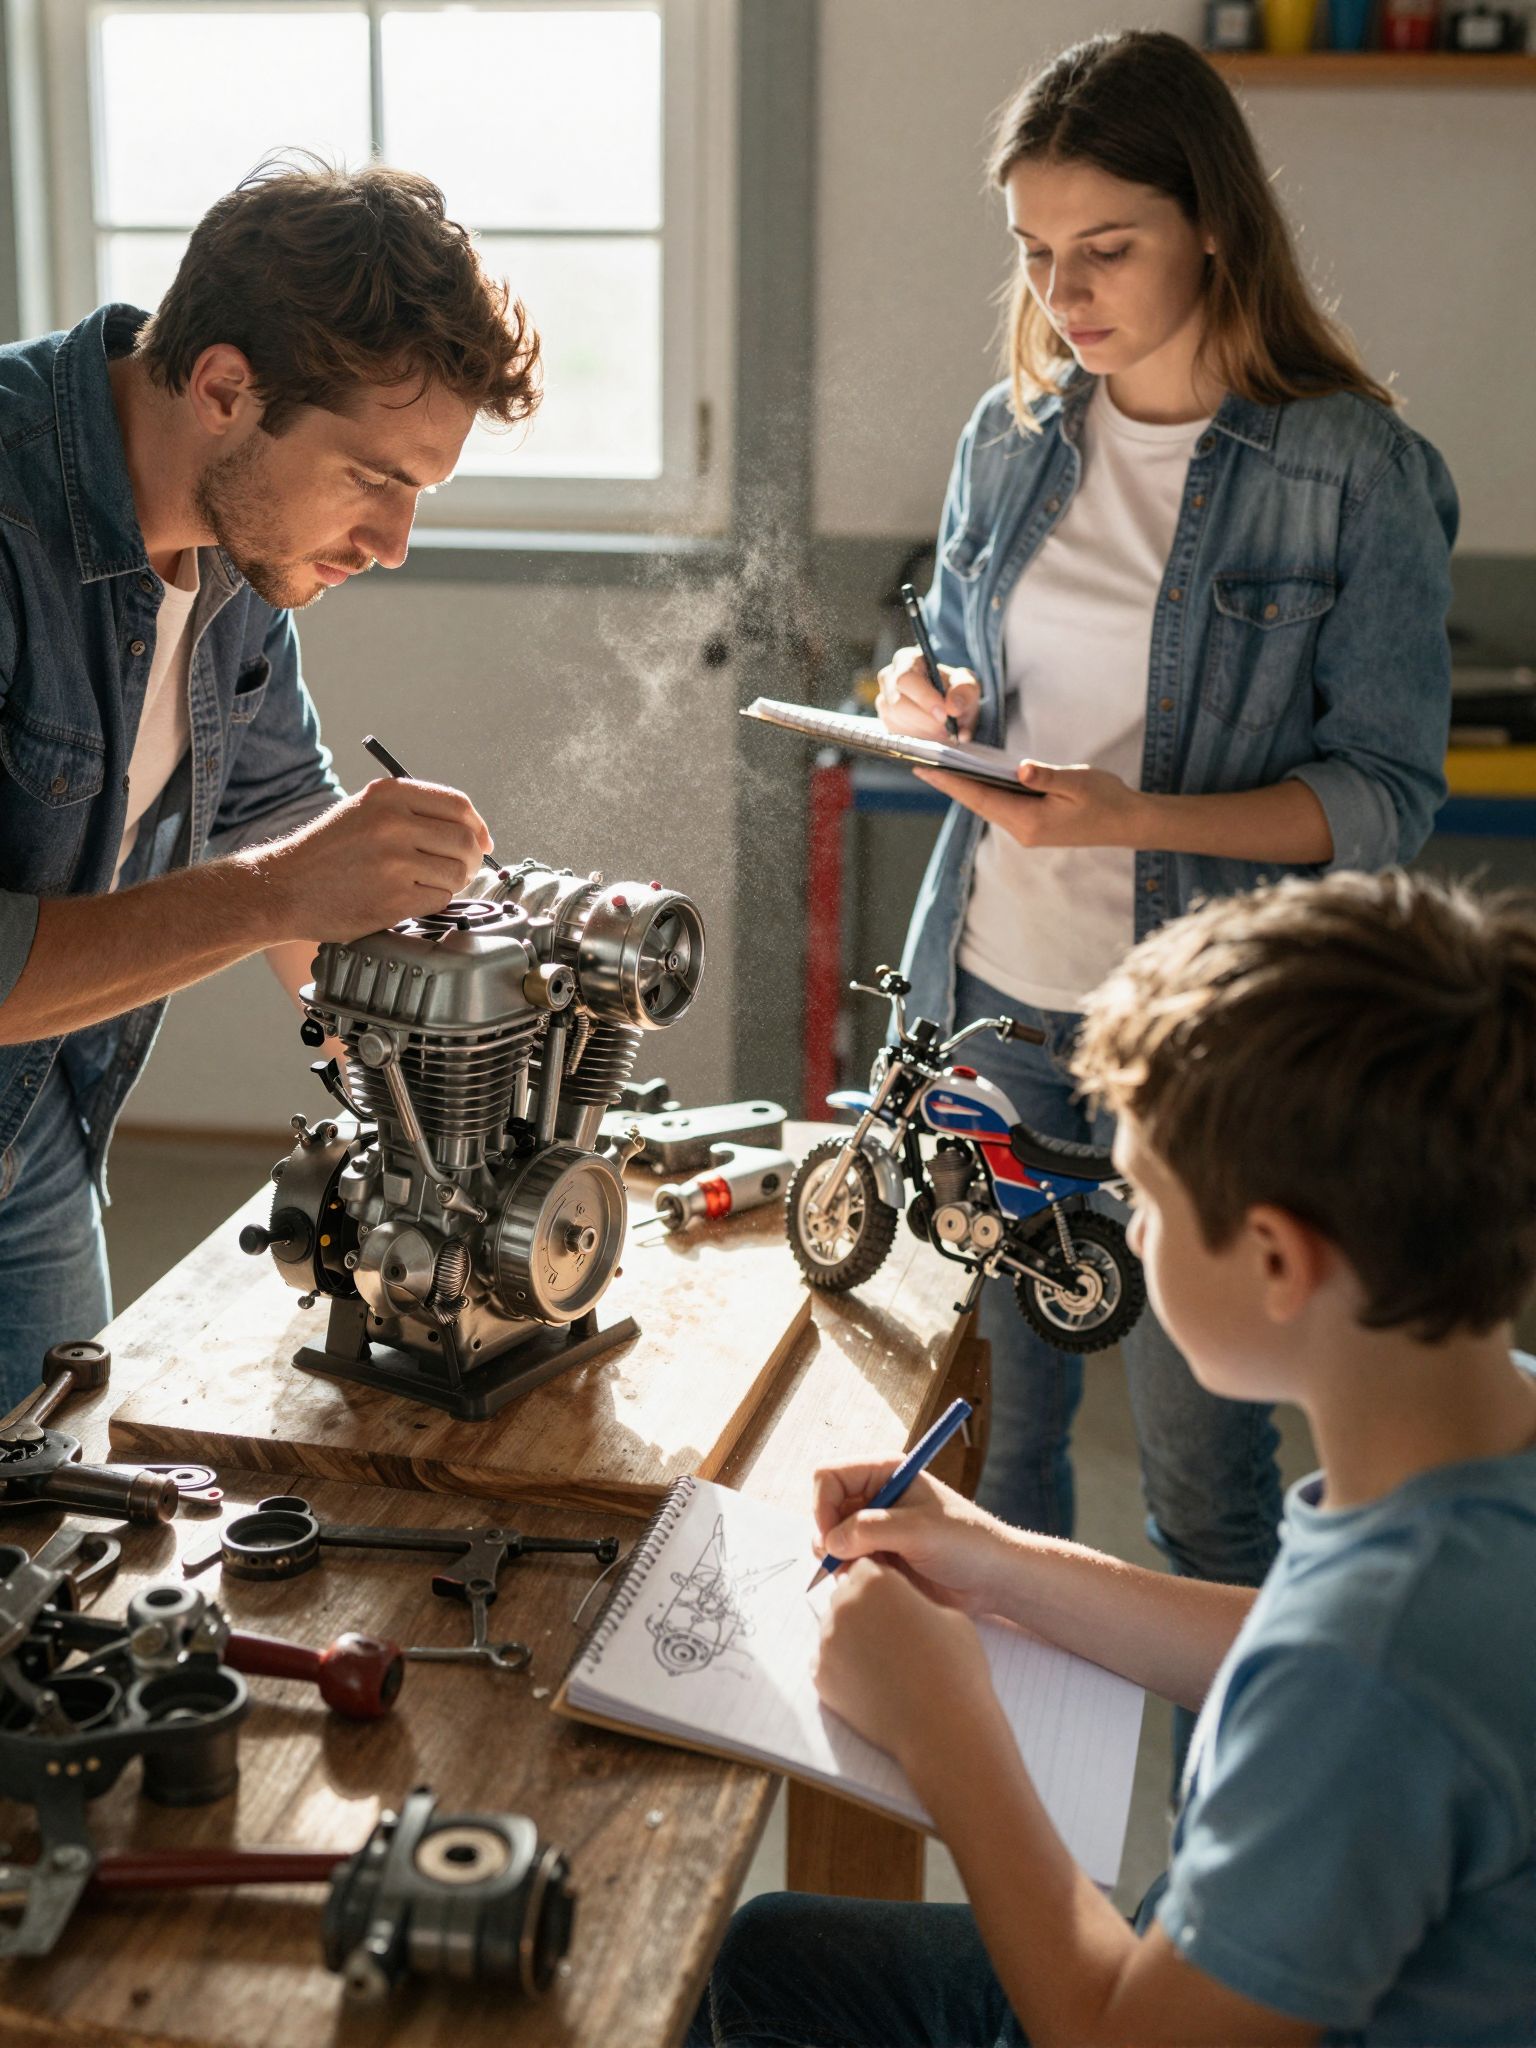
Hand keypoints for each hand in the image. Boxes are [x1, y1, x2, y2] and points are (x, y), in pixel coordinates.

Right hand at [253, 778, 492, 941]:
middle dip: (472, 859)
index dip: (478, 826)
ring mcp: (394, 861)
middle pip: (465, 840)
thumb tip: (473, 830)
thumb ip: (413, 812)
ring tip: (431, 883)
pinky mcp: (394, 898)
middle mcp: (393, 823)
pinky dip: (434, 901)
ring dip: (454, 882)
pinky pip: (440, 898)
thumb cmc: (326, 851)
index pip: (458, 805)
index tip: (482, 841)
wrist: (283, 887)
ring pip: (458, 872)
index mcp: (388, 795)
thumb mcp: (364, 809)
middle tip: (462, 869)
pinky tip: (412, 897)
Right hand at [812, 1464, 1005, 1615]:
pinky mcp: (879, 1555)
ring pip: (830, 1539)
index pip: (829, 1476)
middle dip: (829, 1537)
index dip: (822, 1506)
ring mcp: (875, 1527)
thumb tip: (829, 1542)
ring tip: (870, 1573)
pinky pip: (845, 1562)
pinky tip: (877, 1582)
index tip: (831, 1539)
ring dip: (840, 1559)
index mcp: (885, 1472)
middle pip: (825, 1508)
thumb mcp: (918, 1531)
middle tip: (847, 1563)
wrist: (993, 1579)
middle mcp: (875, 1495)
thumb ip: (869, 1530)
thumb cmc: (966, 1543)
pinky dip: (851, 1574)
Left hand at [813, 1558, 993, 1769]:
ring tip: (885, 1664)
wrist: (944, 1727)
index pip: (865, 1568)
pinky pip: (827, 1663)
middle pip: (845, 1596)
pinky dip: (845, 1669)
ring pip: (835, 1630)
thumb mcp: (947, 1615)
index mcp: (874, 1582)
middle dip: (864, 1610)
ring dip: (853, 1639)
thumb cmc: (955, 1667)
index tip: (895, 1603)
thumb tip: (901, 1607)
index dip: (881, 1585)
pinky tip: (871, 1683)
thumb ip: (914, 1601)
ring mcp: (827, 1643)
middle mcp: (844, 1606)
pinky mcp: (821, 1678)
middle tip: (891, 1635)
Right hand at [876, 645, 979, 742]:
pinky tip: (933, 734)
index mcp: (906, 660)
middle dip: (925, 720)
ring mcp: (883, 700)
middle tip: (947, 730)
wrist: (948, 703)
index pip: (906, 679)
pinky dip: (918, 738)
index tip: (943, 714)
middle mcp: (889, 678)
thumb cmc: (954, 688)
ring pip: (897, 721)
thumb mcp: (967, 684)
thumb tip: (953, 708)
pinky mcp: (886, 720)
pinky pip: (897, 733)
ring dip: (924, 731)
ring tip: (944, 732)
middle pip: (898, 703)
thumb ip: (964, 692)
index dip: (924, 698)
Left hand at [914, 759, 1144, 848]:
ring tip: (939, 768)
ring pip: (988, 806)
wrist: (1128, 823)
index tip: (926, 769)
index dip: (952, 783)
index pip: (982, 799)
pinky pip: (1001, 807)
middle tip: (921, 764)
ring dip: (965, 789)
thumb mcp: (1079, 783)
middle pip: (978, 804)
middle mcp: (1023, 831)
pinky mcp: (1033, 826)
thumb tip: (1022, 770)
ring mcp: (1027, 831)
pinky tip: (973, 777)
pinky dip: (985, 792)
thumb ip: (1048, 776)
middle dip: (950, 785)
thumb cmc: (1106, 800)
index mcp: (1030, 821)